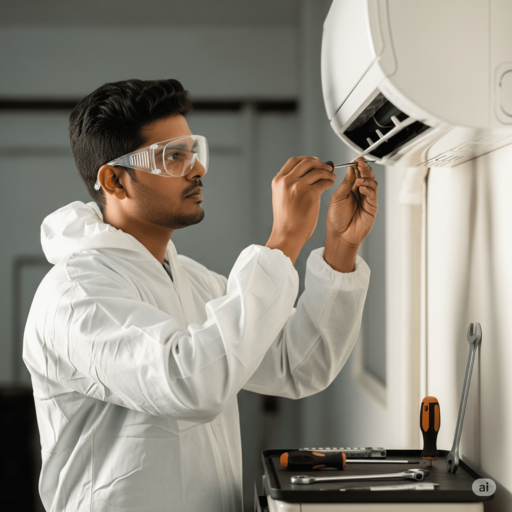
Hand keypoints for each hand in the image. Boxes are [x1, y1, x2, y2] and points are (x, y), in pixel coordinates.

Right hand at [266, 156, 335, 263]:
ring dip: (327, 172)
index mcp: (278, 181)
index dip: (306, 159)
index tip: (314, 161)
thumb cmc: (286, 220)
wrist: (287, 234)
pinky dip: (329, 181)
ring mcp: (297, 186)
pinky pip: (323, 182)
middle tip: (327, 167)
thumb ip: (288, 185)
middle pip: (306, 162)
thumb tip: (303, 175)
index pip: (293, 161)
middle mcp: (286, 181)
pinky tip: (331, 184)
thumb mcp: (281, 197)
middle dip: (319, 163)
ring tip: (331, 176)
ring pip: (317, 171)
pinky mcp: (309, 193)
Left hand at [324, 157, 377, 271]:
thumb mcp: (337, 197)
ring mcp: (367, 198)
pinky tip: (361, 188)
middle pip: (366, 175)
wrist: (340, 235)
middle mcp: (359, 192)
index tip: (356, 160)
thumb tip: (351, 169)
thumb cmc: (336, 218)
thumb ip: (345, 184)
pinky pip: (373, 193)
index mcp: (349, 188)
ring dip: (366, 178)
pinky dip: (368, 188)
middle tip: (360, 164)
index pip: (356, 173)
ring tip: (358, 180)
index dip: (357, 166)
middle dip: (364, 168)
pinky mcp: (372, 206)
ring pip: (372, 182)